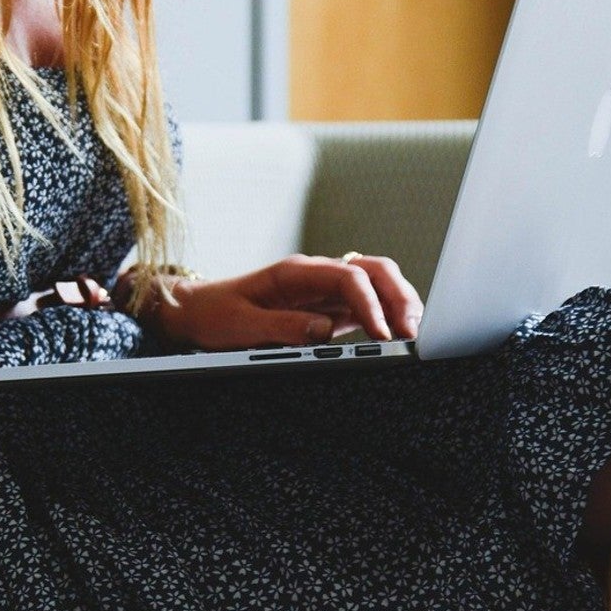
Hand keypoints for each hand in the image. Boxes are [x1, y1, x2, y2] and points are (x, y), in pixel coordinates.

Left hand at [153, 254, 423, 350]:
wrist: (197, 312)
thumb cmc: (215, 314)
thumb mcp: (241, 325)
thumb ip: (282, 327)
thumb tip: (323, 332)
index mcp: (296, 272)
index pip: (348, 276)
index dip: (370, 303)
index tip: (381, 333)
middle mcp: (317, 277)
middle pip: (374, 271)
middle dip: (399, 296)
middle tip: (413, 332)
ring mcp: (325, 293)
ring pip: (377, 287)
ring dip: (399, 305)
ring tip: (412, 335)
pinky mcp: (328, 311)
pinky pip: (366, 308)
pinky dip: (386, 319)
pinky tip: (396, 338)